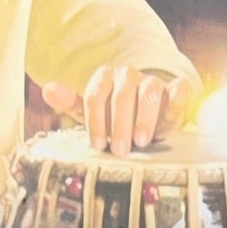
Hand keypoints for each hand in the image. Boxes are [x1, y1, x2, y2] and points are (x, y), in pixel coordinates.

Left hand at [39, 64, 182, 156]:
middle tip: (119, 150)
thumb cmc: (116, 121)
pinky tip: (172, 115)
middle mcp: (129, 76)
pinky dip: (177, 99)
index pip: (96, 93)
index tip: (97, 145)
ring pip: (149, 89)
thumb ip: (71, 103)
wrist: (148, 121)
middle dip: (119, 124)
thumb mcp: (92, 114)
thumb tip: (47, 88)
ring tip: (141, 142)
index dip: (96, 120)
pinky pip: (180, 88)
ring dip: (144, 117)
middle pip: (122, 93)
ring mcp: (153, 82)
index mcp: (106, 79)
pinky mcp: (176, 91)